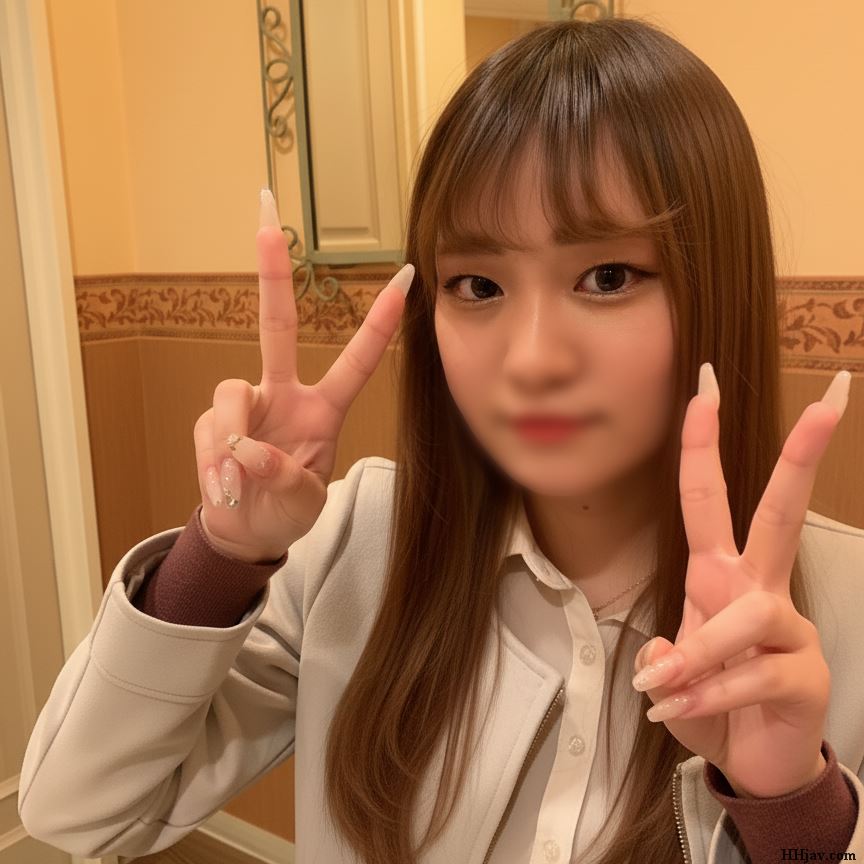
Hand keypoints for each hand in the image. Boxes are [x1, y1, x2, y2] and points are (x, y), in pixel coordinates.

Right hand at [192, 189, 414, 561]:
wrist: (243, 530)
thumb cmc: (285, 510)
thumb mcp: (304, 503)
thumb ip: (285, 479)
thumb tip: (247, 448)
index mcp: (323, 409)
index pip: (356, 361)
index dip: (378, 323)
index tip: (405, 276)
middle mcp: (284, 394)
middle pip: (277, 327)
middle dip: (271, 274)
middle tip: (266, 219)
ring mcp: (246, 406)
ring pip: (231, 393)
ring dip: (232, 440)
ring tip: (239, 485)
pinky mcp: (211, 423)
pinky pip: (209, 431)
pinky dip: (214, 464)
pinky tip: (225, 489)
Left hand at [630, 363, 849, 797]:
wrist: (751, 762)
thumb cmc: (708, 701)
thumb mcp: (669, 676)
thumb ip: (663, 658)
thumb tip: (665, 651)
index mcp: (720, 574)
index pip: (709, 499)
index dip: (703, 445)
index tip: (703, 387)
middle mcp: (758, 589)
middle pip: (781, 513)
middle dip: (801, 458)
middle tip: (828, 402)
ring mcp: (788, 627)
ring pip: (747, 615)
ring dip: (700, 654)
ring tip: (665, 688)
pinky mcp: (805, 674)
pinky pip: (750, 673)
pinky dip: (707, 695)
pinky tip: (682, 710)